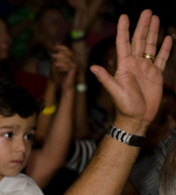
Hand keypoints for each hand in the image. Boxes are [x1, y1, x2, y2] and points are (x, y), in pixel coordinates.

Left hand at [50, 45, 76, 90]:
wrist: (67, 86)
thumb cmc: (63, 77)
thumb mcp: (60, 67)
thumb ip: (59, 61)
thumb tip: (54, 54)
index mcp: (73, 60)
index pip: (69, 51)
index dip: (63, 47)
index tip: (55, 46)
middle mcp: (76, 61)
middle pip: (70, 52)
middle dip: (62, 50)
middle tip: (54, 49)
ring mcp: (76, 65)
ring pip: (69, 57)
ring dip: (60, 56)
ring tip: (52, 56)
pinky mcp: (74, 70)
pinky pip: (68, 64)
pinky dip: (61, 64)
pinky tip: (55, 64)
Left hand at [90, 10, 171, 132]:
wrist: (136, 118)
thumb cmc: (124, 107)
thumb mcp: (114, 91)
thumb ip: (105, 78)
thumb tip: (92, 67)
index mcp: (124, 66)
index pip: (123, 43)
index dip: (124, 30)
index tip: (125, 16)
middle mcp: (134, 64)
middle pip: (138, 40)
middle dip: (142, 25)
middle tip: (147, 11)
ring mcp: (145, 68)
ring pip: (149, 46)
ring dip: (152, 32)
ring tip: (155, 18)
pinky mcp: (155, 74)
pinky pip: (160, 58)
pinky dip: (164, 48)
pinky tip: (166, 37)